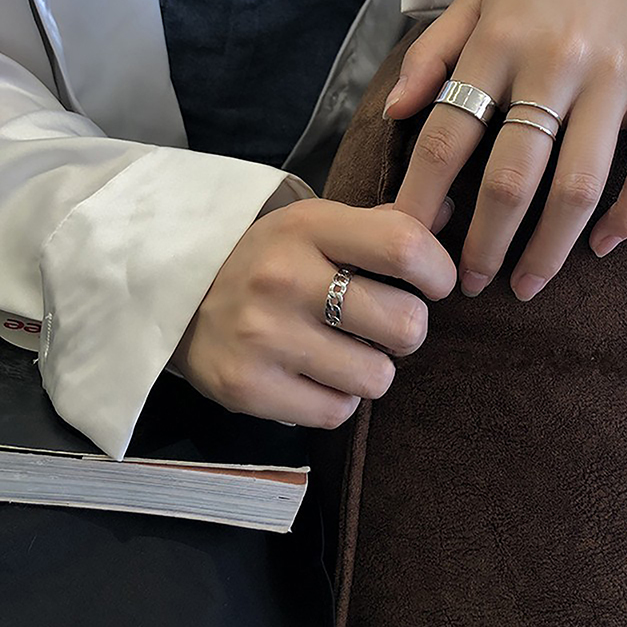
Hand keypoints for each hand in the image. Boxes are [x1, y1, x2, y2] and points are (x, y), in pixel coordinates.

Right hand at [172, 198, 455, 427]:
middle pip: (405, 324)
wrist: (175, 293)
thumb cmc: (266, 257)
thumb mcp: (315, 225)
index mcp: (308, 226)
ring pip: (377, 377)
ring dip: (372, 369)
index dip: (437, 272)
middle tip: (381, 323)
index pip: (405, 246)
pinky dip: (337, 398)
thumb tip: (451, 215)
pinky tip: (314, 374)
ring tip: (343, 350)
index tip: (431, 284)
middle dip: (407, 330)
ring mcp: (263, 337)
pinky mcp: (247, 388)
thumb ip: (383, 224)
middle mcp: (284, 278)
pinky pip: (338, 412)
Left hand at [387, 0, 626, 298]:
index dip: (423, 197)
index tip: (409, 241)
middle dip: (485, 244)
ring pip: (579, 187)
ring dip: (549, 250)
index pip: (449, 136)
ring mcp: (616, 77)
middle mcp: (555, 62)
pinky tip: (601, 248)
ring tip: (525, 287)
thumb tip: (394, 112)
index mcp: (499, 42)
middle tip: (468, 284)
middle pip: (512, 178)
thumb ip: (430, 54)